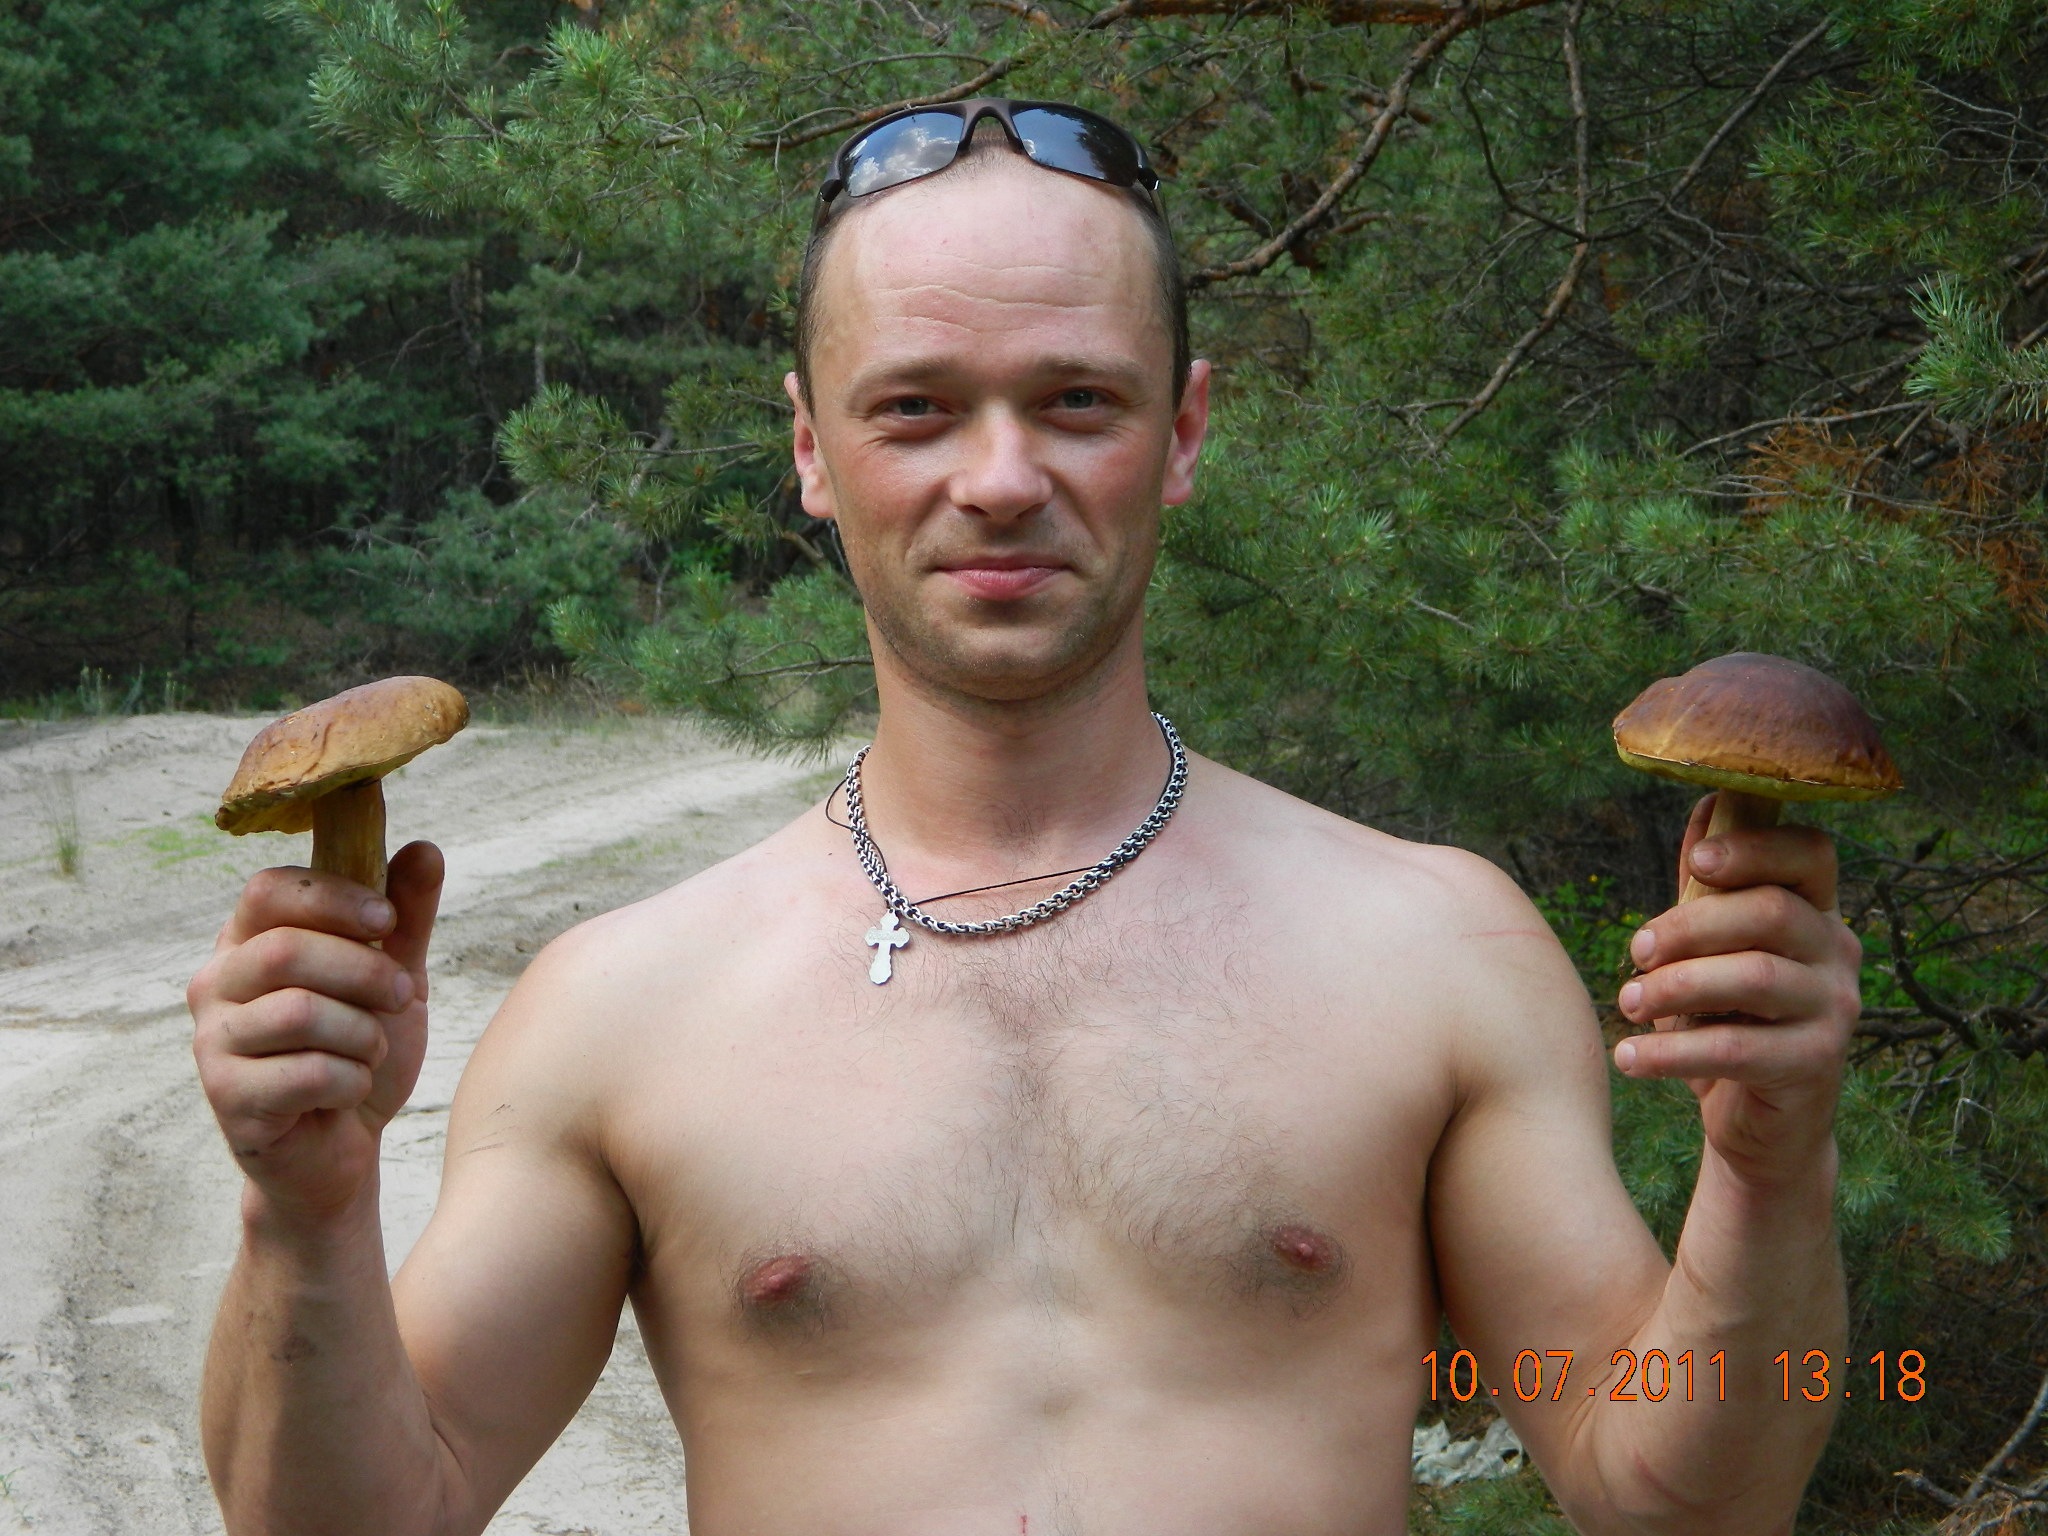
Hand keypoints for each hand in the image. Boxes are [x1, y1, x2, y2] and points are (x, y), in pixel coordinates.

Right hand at [188, 841, 443, 1220]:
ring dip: (362, 1033)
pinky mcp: (226, 1097)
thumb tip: (425, 848)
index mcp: (250, 940)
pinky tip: (351, 1090)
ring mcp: (212, 1042)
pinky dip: (351, 1080)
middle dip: (363, 971)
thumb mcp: (396, 974)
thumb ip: (406, 917)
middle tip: (402, 995)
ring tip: (373, 1050)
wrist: (345, 1145)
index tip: (387, 921)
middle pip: (285, 950)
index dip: (335, 898)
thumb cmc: (360, 1048)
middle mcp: (216, 983)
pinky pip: (304, 1074)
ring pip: (298, 1013)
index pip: (269, 888)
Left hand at [1611, 795, 1861, 1185]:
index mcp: (1814, 910)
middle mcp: (1836, 952)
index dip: (1756, 848)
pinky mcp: (1816, 1064)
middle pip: (1773, 911)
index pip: (1812, 854)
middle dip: (1690, 925)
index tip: (1699, 863)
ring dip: (1676, 986)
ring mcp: (1835, 1009)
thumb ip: (1708, 885)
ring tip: (1625, 1004)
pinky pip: (1739, 1050)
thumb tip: (1705, 804)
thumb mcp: (1714, 947)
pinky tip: (1628, 1058)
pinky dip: (1672, 1053)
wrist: (1758, 1120)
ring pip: (1756, 977)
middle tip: (1635, 951)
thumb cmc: (1728, 1018)